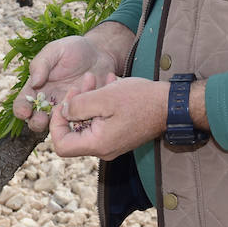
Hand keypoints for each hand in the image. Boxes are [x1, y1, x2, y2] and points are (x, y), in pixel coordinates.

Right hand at [13, 35, 118, 132]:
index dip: (21, 109)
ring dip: (56, 126)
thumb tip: (34, 82)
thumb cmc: (74, 49)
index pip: (22, 103)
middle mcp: (48, 102)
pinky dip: (77, 122)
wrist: (100, 54)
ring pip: (55, 126)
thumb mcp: (55, 50)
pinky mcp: (81, 112)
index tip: (25, 111)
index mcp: (36, 87)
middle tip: (41, 119)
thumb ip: (42, 64)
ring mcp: (65, 109)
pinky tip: (82, 114)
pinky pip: (77, 123)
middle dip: (35, 122)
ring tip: (62, 116)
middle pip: (35, 120)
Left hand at [49, 75, 169, 159]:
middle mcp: (103, 149)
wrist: (170, 105)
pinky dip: (101, 103)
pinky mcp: (120, 134)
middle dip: (75, 104)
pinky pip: (102, 120)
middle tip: (84, 82)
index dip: (56, 124)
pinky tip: (109, 83)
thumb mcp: (104, 97)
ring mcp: (112, 143)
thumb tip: (63, 111)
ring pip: (89, 123)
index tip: (64, 103)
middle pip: (75, 132)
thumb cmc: (140, 100)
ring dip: (89, 99)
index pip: (61, 145)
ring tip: (97, 78)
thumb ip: (79, 105)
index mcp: (97, 144)